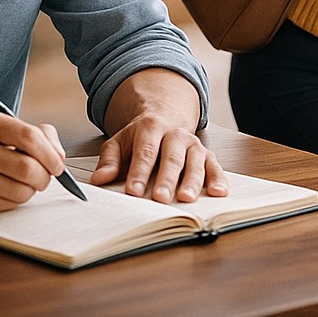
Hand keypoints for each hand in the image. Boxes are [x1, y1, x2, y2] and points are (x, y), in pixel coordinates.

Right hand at [0, 107, 67, 212]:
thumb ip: (28, 132)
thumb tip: (58, 154)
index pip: (28, 137)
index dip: (51, 153)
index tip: (57, 162)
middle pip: (28, 168)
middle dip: (45, 176)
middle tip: (45, 175)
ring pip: (20, 192)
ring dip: (32, 189)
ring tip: (25, 181)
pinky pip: (6, 206)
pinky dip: (15, 199)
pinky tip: (7, 189)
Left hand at [90, 120, 227, 202]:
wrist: (164, 117)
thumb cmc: (140, 137)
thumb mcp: (119, 142)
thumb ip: (109, 160)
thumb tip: (99, 180)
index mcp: (151, 128)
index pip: (145, 151)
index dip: (139, 172)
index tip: (133, 191)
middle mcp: (175, 134)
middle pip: (171, 157)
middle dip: (166, 178)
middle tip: (160, 199)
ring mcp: (193, 144)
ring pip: (195, 162)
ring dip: (192, 181)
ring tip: (187, 198)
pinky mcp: (207, 155)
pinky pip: (215, 166)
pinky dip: (218, 179)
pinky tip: (218, 192)